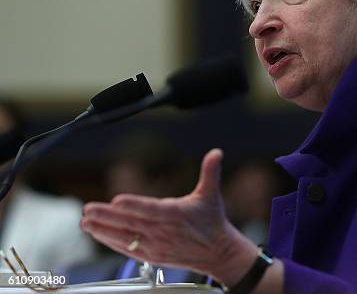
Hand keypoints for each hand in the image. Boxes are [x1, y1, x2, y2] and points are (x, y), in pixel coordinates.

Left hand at [80, 148, 257, 284]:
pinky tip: (98, 233)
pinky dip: (111, 242)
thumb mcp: (211, 194)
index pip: (152, 209)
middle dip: (108, 216)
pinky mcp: (152, 256)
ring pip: (125, 238)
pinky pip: (127, 249)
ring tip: (86, 222)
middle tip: (88, 209)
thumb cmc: (212, 221)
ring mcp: (156, 246)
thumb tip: (216, 152)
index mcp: (176, 214)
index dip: (134, 205)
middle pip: (132, 223)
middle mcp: (163, 231)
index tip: (116, 200)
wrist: (217, 253)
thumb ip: (210, 172)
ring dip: (103, 230)